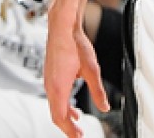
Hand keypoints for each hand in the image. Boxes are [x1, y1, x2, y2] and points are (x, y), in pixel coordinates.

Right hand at [45, 6, 108, 137]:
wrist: (62, 26)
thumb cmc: (74, 44)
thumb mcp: (92, 69)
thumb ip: (98, 91)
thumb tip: (105, 107)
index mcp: (58, 86)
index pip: (61, 117)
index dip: (69, 131)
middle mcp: (50, 85)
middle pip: (55, 114)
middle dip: (66, 128)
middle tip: (79, 136)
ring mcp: (48, 80)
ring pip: (54, 105)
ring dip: (65, 117)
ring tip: (77, 125)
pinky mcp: (50, 75)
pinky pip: (54, 96)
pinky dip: (62, 106)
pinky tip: (72, 108)